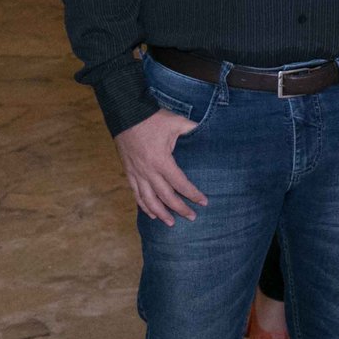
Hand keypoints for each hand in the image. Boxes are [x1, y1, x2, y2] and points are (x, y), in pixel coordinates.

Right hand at [115, 108, 206, 225]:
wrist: (126, 115)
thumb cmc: (153, 118)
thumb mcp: (177, 122)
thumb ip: (194, 129)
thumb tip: (212, 130)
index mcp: (162, 161)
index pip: (180, 183)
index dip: (193, 194)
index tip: (204, 202)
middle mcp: (148, 171)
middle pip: (165, 196)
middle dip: (180, 209)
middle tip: (192, 217)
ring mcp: (136, 173)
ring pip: (148, 200)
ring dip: (160, 213)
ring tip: (171, 223)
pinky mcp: (129, 172)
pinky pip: (136, 194)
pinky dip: (143, 205)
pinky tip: (150, 213)